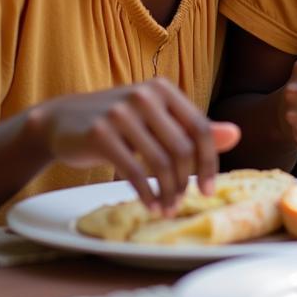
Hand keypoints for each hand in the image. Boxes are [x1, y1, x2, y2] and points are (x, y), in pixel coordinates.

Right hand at [27, 78, 240, 211]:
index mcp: (164, 89)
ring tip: (168, 208)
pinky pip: (134, 170)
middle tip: (183, 203)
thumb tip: (235, 135)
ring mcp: (121, 112)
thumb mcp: (156, 119)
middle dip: (186, 181)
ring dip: (168, 191)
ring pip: (160, 161)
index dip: (209, 161)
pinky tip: (151, 205)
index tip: (209, 189)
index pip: (200, 127)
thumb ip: (191, 128)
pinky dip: (147, 193)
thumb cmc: (117, 122)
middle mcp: (145, 95)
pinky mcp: (100, 133)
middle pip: (182, 147)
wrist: (61, 120)